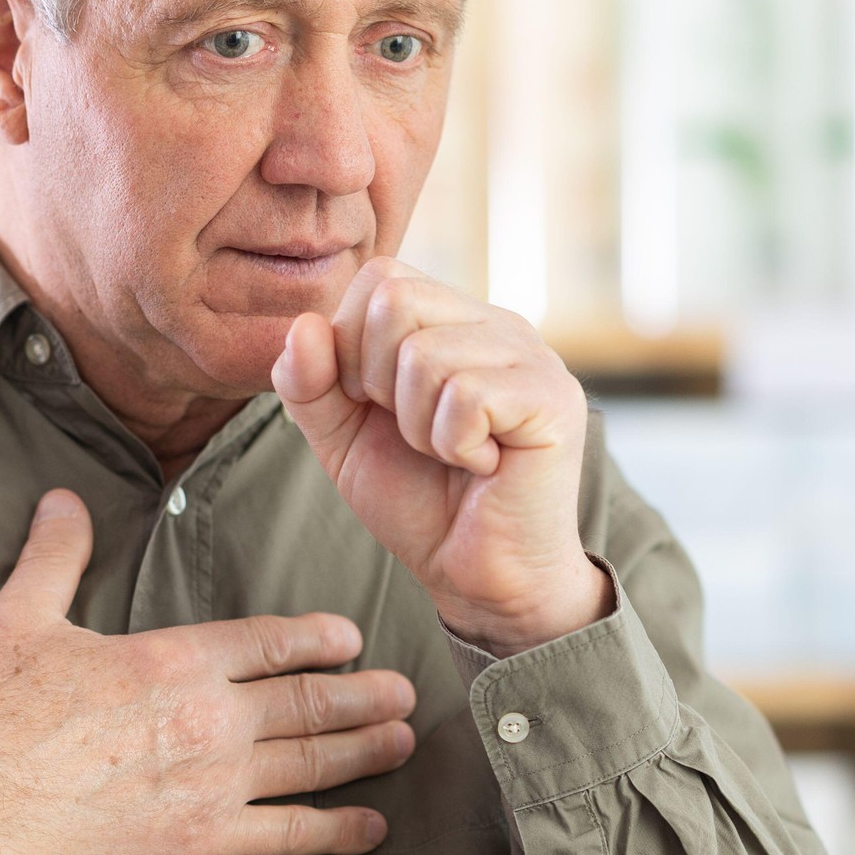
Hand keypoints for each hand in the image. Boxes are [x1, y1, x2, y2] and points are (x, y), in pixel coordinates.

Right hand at [0, 491, 419, 854]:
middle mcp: (211, 716)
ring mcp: (216, 780)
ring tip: (402, 741)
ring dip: (365, 749)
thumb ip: (54, 557)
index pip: (267, 641)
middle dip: (363, 694)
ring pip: (312, 760)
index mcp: (174, 658)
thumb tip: (62, 500)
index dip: (316, 638)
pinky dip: (337, 830)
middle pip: (308, 699)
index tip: (350, 637)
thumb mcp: (18, 619)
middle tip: (403, 691)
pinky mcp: (204, 838)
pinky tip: (371, 828)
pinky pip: (288, 833)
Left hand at [272, 258, 610, 657]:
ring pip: (425, 355)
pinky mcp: (552, 397)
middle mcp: (496, 323)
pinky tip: (483, 465)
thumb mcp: (341, 438)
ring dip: (417, 426)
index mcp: (451, 319)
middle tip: (416, 433)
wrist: (478, 577)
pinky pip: (465, 396)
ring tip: (451, 454)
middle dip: (377, 382)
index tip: (378, 408)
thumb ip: (309, 382)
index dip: (351, 346)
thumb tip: (302, 325)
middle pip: (395, 299)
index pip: (379, 277)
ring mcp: (531, 355)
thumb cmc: (419, 502)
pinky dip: (453, 445)